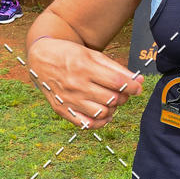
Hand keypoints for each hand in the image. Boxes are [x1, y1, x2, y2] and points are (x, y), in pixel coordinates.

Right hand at [27, 37, 143, 127]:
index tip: (137, 87)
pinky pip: (86, 124)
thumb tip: (139, 80)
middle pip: (111, 99)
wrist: (40, 58)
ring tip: (111, 100)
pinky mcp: (62, 110)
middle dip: (124, 97)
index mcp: (84, 67)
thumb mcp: (92, 54)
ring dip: (113, 109)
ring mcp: (68, 99)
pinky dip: (100, 122)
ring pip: (102, 113)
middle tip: (123, 92)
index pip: (117, 82)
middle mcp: (76, 85)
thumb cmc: (69, 54)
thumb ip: (116, 68)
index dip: (133, 87)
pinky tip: (102, 113)